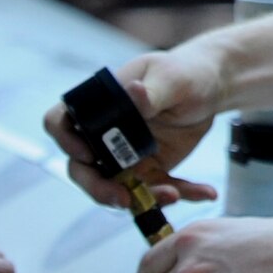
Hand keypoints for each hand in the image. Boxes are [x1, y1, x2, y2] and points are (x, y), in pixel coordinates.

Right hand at [43, 49, 221, 210]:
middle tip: (123, 199)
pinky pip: (156, 191)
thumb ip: (152, 92)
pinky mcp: (150, 170)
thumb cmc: (185, 72)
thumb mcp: (172, 79)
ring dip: (144, 198)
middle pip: (82, 168)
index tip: (85, 154)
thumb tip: (133, 92)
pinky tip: (205, 191)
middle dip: (98, 189)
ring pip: (118, 188)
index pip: (61, 122)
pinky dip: (179, 195)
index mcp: (99, 104)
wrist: (211, 88)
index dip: (64, 140)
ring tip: (175, 194)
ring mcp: (125, 156)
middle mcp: (105, 133)